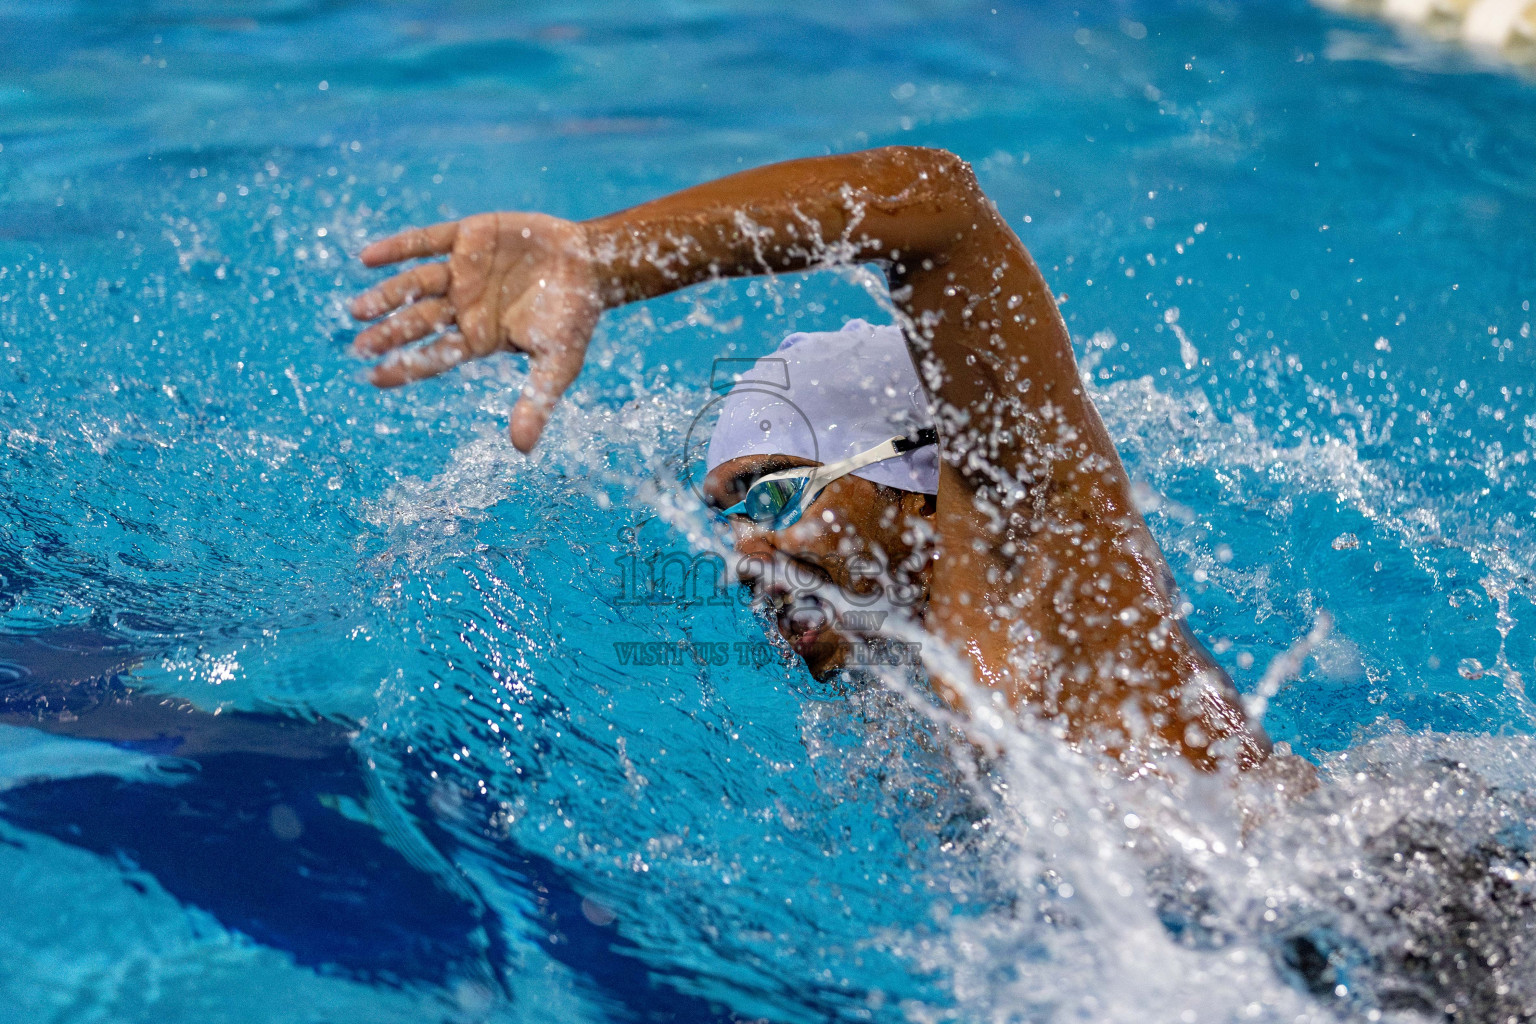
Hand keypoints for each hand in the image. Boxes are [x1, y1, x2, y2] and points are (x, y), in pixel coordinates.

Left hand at [349, 212, 602, 451]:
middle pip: (420, 321)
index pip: (436, 355)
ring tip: (358, 309)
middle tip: (360, 346)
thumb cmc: (575, 318)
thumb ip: (538, 401)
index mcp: (479, 337)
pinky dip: (398, 247)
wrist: (592, 265)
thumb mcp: (559, 364)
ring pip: (418, 283)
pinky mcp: (469, 236)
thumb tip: (522, 451)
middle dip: (391, 333)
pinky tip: (366, 258)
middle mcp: (464, 305)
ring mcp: (463, 270)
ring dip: (388, 295)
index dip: (406, 366)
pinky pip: (427, 240)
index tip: (374, 378)